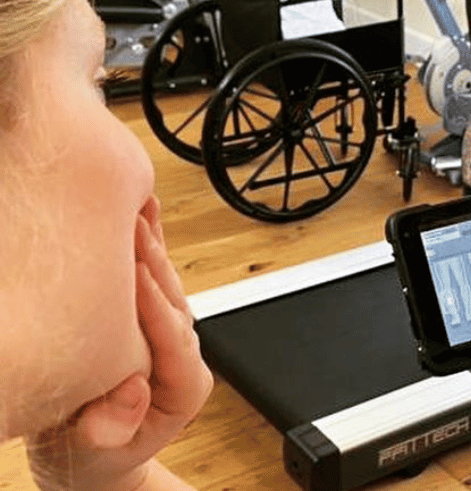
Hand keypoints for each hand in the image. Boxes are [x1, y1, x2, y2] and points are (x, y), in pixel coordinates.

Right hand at [27, 197, 212, 490]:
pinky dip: (150, 242)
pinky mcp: (153, 317)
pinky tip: (143, 208)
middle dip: (156, 262)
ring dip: (153, 243)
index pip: (173, 338)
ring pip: (166, 281)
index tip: (140, 274)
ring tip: (139, 205)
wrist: (94, 455)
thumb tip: (131, 392)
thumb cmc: (95, 454)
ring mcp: (171, 331)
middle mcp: (185, 352)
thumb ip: (111, 427)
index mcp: (185, 386)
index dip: (156, 305)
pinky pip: (153, 275)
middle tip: (136, 225)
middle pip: (174, 301)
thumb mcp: (95, 451)